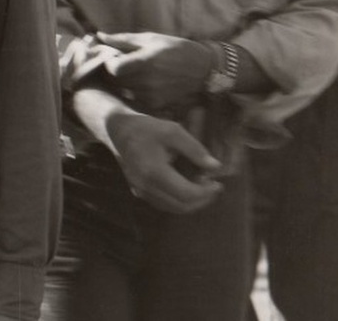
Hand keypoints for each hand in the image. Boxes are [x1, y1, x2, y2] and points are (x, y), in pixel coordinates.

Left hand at [97, 31, 210, 112]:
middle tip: (118, 62)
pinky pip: (133, 99)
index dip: (108, 62)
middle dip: (111, 71)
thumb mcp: (151, 39)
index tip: (112, 56)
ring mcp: (151, 96)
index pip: (113, 68)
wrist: (204, 70)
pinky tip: (141, 82)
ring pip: (122, 91)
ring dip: (120, 82)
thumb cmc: (176, 49)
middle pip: (115, 81)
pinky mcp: (156, 105)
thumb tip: (99, 36)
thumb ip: (123, 40)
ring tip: (132, 72)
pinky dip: (131, 91)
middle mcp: (147, 82)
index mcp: (146, 62)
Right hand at [105, 111, 223, 213]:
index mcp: (155, 172)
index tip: (218, 183)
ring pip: (172, 208)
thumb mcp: (173, 131)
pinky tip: (187, 189)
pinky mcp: (139, 192)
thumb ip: (194, 149)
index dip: (206, 192)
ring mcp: (141, 191)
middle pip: (181, 205)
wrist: (119, 130)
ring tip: (203, 188)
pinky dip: (179, 201)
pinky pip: (163, 204)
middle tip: (214, 187)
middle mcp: (146, 186)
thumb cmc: (147, 128)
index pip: (186, 193)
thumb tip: (215, 167)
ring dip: (191, 203)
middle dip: (202, 200)